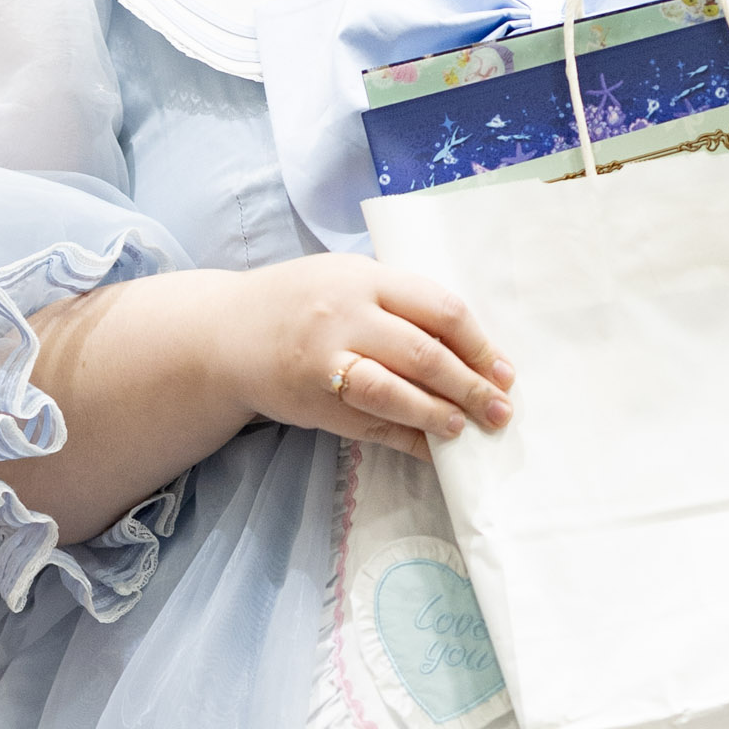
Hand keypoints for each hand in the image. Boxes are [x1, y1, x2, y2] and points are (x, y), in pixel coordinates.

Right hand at [208, 255, 514, 458]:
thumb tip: (468, 346)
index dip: (479, 343)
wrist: (224, 333)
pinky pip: (370, 426)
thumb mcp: (348, 280)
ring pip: (394, 392)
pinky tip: (431, 448)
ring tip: (465, 428)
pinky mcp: (315, 403)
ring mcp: (327, 362)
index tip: (504, 369)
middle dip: (470, 385)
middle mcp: (346, 317)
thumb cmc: (299, 303)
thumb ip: (398, 303)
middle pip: (423, 353)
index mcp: (364, 279)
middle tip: (500, 409)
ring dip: (437, 414)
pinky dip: (406, 439)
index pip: (439, 309)